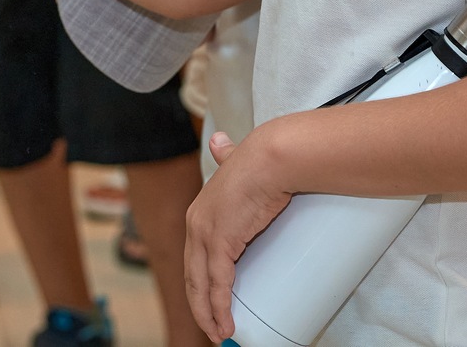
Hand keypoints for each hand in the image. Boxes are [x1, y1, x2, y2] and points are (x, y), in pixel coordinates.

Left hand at [185, 128, 293, 342]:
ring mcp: (205, 234)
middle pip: (193, 276)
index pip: (194, 257)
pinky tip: (224, 324)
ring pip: (201, 286)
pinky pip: (218, 285)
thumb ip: (227, 154)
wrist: (273, 157)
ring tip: (220, 334)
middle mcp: (195, 224)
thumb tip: (219, 139)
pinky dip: (219, 308)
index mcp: (199, 212)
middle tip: (213, 327)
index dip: (199, 284)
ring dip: (209, 315)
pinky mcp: (221, 242)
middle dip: (200, 306)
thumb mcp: (238, 163)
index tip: (209, 304)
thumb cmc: (264, 160)